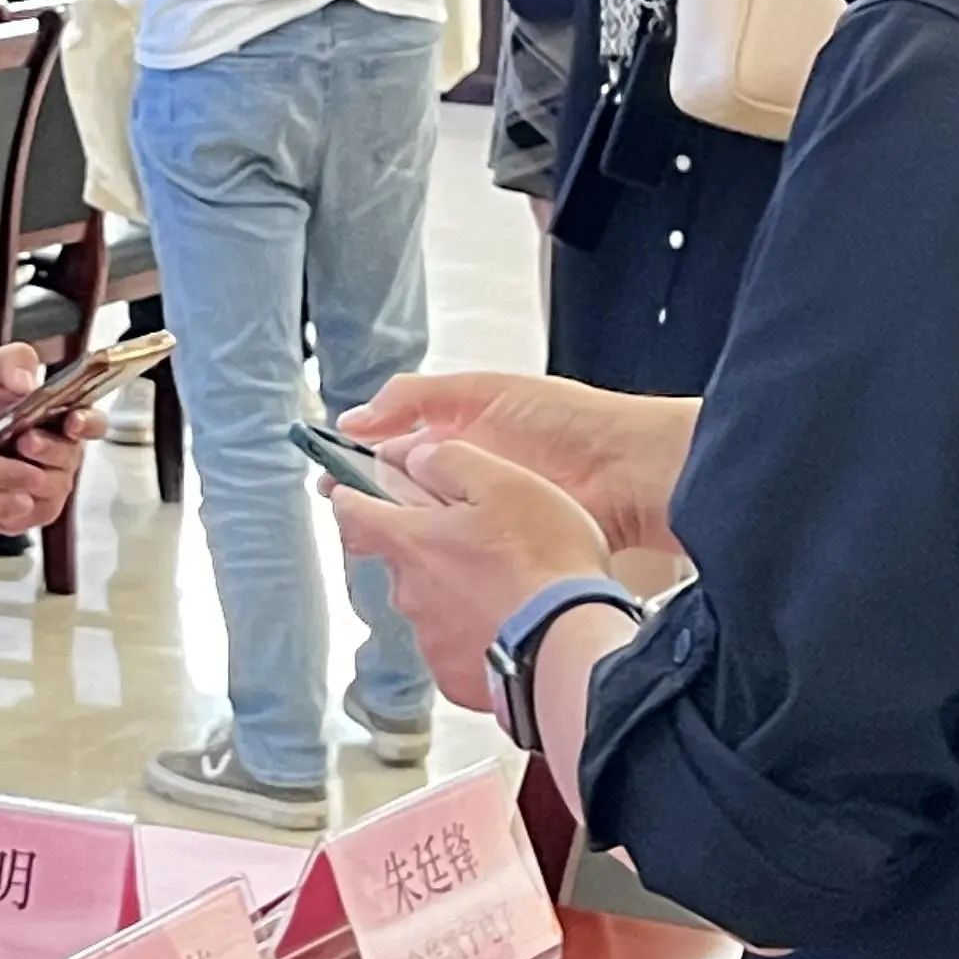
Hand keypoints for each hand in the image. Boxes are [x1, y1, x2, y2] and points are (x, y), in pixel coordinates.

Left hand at [0, 344, 98, 533]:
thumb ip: (13, 363)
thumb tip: (27, 380)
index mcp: (63, 415)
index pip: (93, 422)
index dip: (88, 422)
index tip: (73, 421)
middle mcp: (63, 451)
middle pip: (73, 456)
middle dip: (52, 449)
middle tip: (27, 440)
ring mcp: (50, 483)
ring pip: (55, 486)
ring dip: (33, 476)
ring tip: (7, 463)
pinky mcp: (32, 510)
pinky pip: (35, 511)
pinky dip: (16, 500)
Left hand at [328, 439, 613, 709]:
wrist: (574, 647)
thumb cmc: (545, 563)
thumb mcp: (504, 483)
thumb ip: (450, 462)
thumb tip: (415, 458)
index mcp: (411, 542)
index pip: (352, 513)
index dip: (350, 497)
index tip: (349, 492)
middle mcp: (409, 593)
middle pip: (403, 561)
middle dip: (430, 550)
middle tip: (481, 545)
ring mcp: (430, 641)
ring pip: (431, 606)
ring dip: (457, 596)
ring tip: (509, 591)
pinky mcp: (455, 678)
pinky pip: (456, 650)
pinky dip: (476, 638)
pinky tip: (513, 629)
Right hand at [340, 371, 696, 559]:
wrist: (626, 472)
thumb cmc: (565, 421)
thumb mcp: (482, 390)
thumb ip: (416, 398)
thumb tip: (356, 418)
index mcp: (458, 437)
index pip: (394, 454)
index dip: (360, 467)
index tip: (332, 480)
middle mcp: (468, 480)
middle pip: (405, 500)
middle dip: (378, 510)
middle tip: (353, 521)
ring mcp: (487, 520)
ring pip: (430, 536)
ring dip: (409, 541)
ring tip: (387, 546)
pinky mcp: (508, 554)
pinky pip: (464, 564)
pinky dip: (444, 567)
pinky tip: (427, 568)